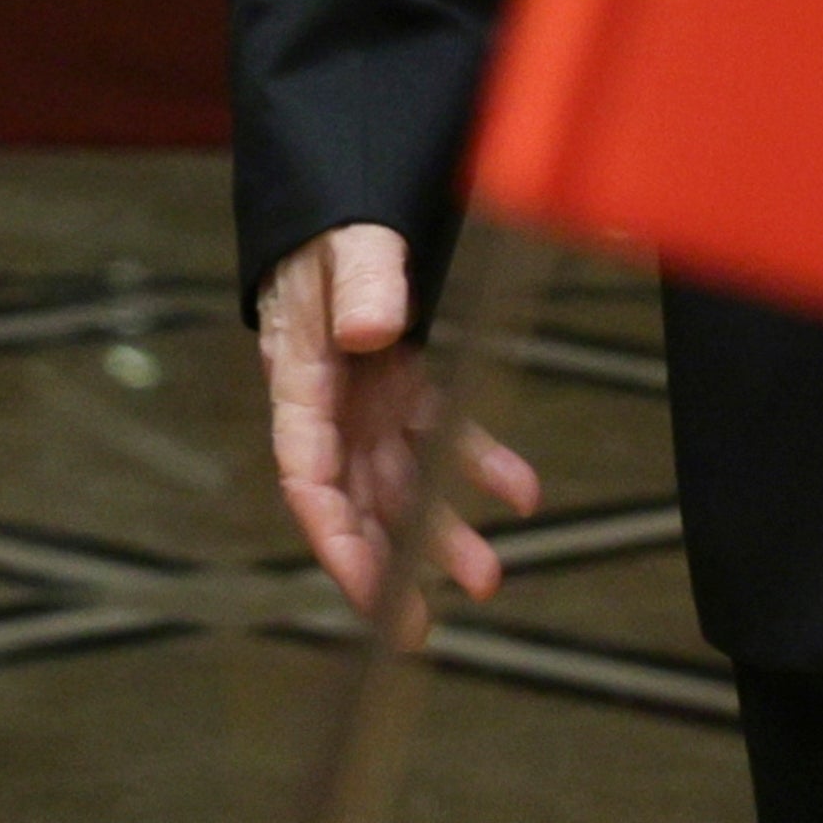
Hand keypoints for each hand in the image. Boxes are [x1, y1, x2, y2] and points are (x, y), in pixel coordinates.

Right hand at [258, 224, 536, 612]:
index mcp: (301, 378)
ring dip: (439, 528)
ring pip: (402, 481)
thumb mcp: (342, 241)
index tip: (368, 588)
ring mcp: (368, 396)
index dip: (335, 539)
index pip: (308, 478)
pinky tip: (520, 490)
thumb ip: (361, 280)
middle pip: (354, 500)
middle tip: (416, 625)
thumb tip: (369, 329)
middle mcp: (333, 402)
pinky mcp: (402, 380)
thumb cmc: (325, 221)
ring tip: (487, 574)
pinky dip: (479, 463)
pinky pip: (441, 433)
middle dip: (384, 564)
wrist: (334, 197)